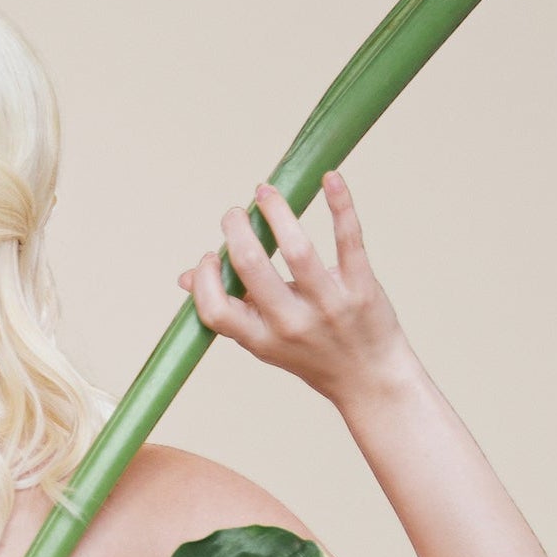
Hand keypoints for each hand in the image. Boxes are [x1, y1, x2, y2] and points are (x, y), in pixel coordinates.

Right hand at [177, 170, 413, 405]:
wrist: (370, 379)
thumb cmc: (312, 355)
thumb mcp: (266, 342)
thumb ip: (231, 309)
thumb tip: (187, 278)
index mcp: (261, 340)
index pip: (216, 310)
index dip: (206, 278)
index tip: (211, 256)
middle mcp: (292, 324)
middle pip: (252, 268)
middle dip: (237, 231)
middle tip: (235, 214)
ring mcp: (328, 305)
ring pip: (297, 249)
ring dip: (276, 212)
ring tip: (265, 192)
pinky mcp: (361, 287)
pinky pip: (348, 239)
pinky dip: (340, 204)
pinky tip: (330, 177)